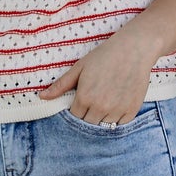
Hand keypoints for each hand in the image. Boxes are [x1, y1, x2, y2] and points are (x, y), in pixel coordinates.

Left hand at [38, 27, 155, 123]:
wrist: (133, 49)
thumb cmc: (104, 56)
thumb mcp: (79, 68)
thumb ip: (61, 85)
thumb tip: (42, 97)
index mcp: (85, 97)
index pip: (74, 117)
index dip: (76, 111)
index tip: (80, 103)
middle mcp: (100, 107)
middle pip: (88, 124)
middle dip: (88, 116)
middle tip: (93, 102)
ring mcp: (117, 110)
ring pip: (104, 127)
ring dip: (102, 119)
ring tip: (105, 103)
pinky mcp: (131, 110)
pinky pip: (120, 125)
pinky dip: (117, 119)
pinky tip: (116, 105)